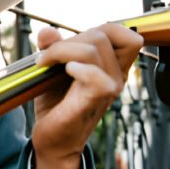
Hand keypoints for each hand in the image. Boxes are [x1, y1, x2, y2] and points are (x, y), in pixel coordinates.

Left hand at [31, 23, 142, 168]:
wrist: (52, 140)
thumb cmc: (56, 106)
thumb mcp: (53, 70)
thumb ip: (53, 47)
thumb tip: (47, 32)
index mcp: (112, 66)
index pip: (125, 33)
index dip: (102, 28)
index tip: (74, 41)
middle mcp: (116, 75)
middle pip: (103, 35)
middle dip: (69, 39)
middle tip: (47, 57)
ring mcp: (109, 88)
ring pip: (94, 49)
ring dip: (61, 50)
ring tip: (44, 63)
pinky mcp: (96, 100)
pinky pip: (94, 75)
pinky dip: (75, 67)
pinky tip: (63, 73)